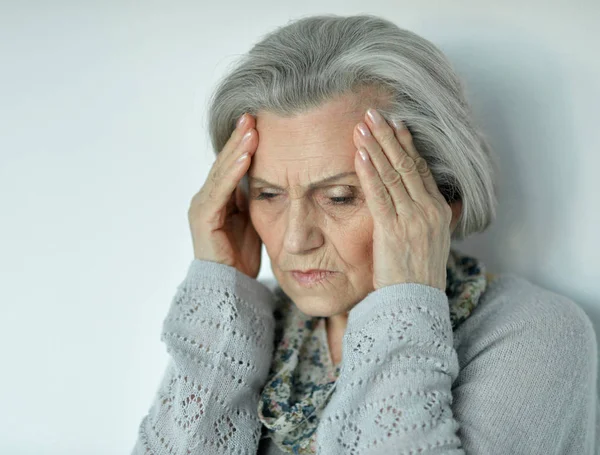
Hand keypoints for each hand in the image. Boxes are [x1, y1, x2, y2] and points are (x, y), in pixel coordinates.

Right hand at [187, 113, 261, 277]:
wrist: (230, 285)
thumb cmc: (242, 254)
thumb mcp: (254, 219)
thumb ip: (256, 198)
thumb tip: (273, 177)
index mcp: (219, 197)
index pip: (232, 164)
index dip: (243, 144)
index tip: (257, 122)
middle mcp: (207, 197)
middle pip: (225, 162)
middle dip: (239, 139)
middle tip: (253, 115)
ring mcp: (203, 206)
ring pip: (222, 171)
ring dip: (237, 149)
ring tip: (250, 128)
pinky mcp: (204, 218)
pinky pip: (220, 190)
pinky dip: (233, 172)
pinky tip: (246, 156)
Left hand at [353, 108, 452, 291]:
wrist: (415, 303)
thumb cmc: (418, 275)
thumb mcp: (432, 243)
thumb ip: (430, 219)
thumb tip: (435, 204)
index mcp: (438, 211)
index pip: (420, 169)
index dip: (407, 144)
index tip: (396, 124)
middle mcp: (428, 210)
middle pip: (407, 164)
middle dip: (389, 136)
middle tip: (374, 113)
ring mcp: (412, 219)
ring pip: (393, 175)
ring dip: (376, 147)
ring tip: (362, 126)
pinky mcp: (393, 230)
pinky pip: (379, 195)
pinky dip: (369, 173)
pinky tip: (360, 155)